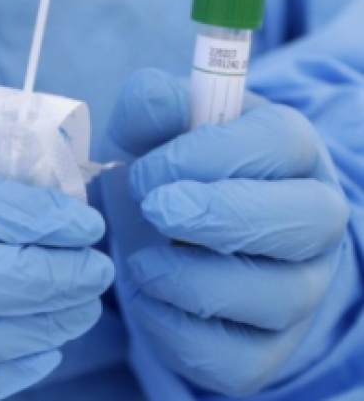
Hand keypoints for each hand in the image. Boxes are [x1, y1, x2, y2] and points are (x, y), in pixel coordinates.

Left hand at [101, 69, 350, 395]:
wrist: (172, 236)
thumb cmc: (168, 174)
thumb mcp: (152, 131)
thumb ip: (151, 108)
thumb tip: (154, 98)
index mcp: (290, 151)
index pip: (280, 143)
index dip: (208, 156)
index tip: (145, 172)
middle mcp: (313, 222)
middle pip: (304, 222)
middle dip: (221, 217)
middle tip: (156, 212)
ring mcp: (300, 290)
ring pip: (274, 297)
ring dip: (189, 278)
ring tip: (143, 259)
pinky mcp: (266, 349)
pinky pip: (236, 358)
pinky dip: (177, 330)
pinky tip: (151, 298)